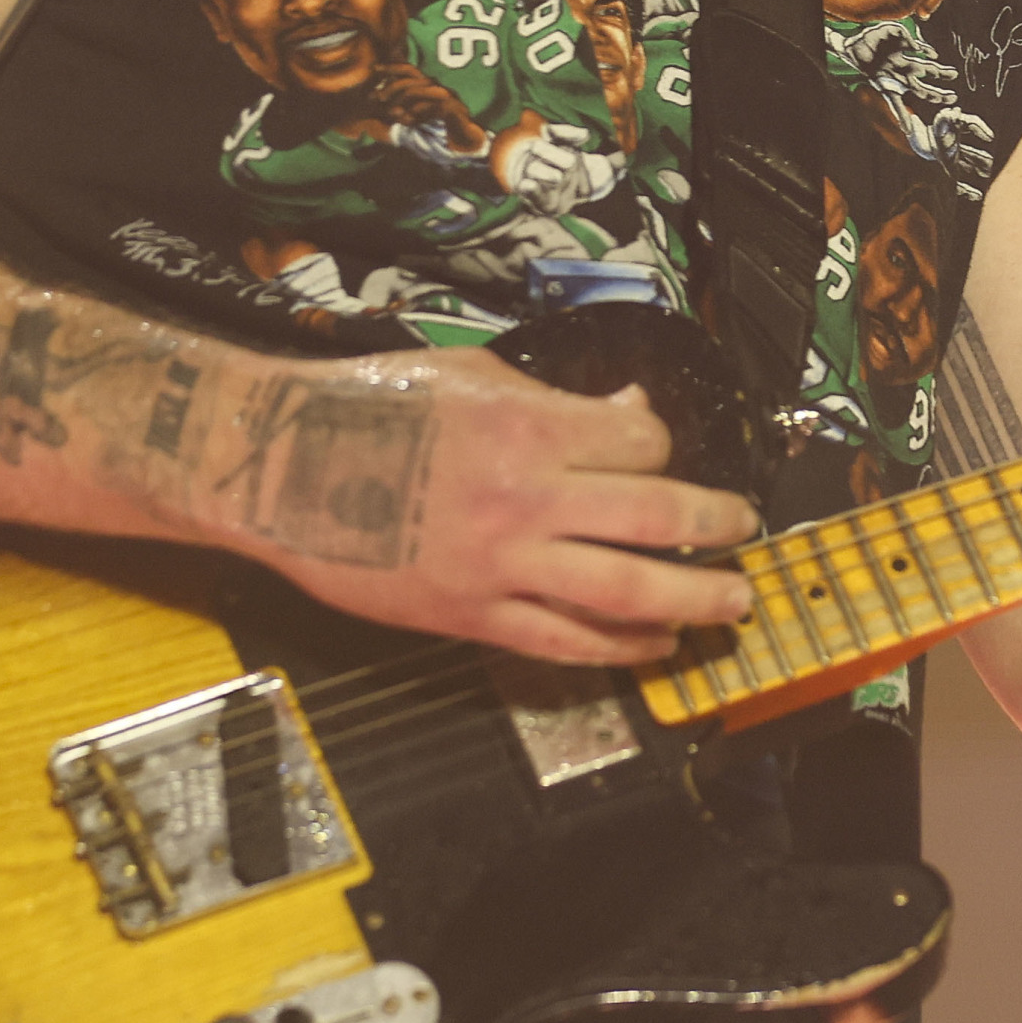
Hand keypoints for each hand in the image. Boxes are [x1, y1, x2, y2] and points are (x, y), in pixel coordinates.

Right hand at [198, 349, 760, 665]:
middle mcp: (527, 499)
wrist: (277, 465)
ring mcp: (501, 565)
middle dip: (714, 524)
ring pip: (625, 593)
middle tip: (744, 529)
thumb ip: (551, 399)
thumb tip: (622, 415)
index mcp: (528, 426)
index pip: (639, 443)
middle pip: (655, 516)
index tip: (662, 447)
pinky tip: (654, 646)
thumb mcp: (468, 373)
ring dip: (692, 598)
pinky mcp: (470, 615)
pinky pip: (562, 643)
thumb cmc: (365, 406)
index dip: (662, 443)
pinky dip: (618, 649)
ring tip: (731, 601)